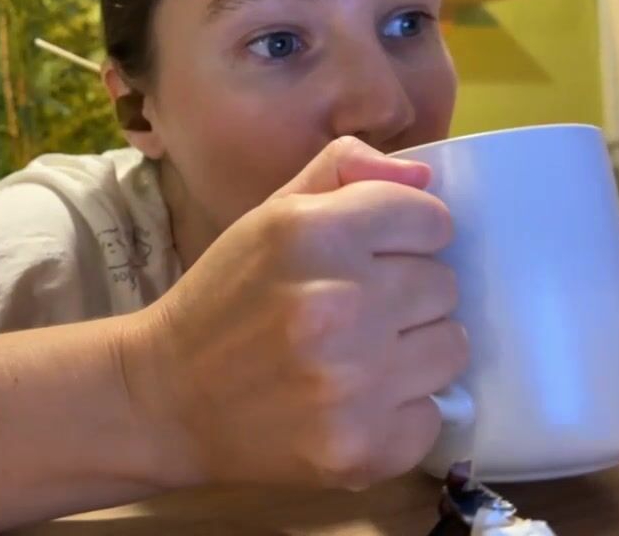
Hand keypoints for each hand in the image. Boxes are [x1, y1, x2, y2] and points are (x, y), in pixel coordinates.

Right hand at [123, 137, 466, 489]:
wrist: (167, 396)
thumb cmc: (226, 297)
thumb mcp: (269, 213)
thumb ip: (343, 171)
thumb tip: (425, 178)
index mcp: (313, 233)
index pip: (430, 220)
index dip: (406, 236)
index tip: (373, 257)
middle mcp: (338, 303)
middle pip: (444, 285)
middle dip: (407, 294)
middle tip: (356, 311)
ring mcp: (352, 382)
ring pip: (450, 347)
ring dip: (412, 351)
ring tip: (359, 356)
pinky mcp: (362, 447)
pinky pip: (434, 416)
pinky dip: (402, 413)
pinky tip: (354, 404)